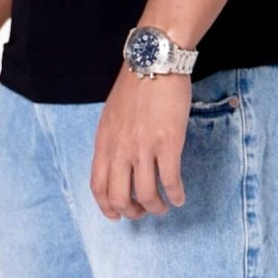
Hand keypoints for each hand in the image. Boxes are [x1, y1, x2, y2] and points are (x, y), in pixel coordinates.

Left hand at [90, 67, 189, 219]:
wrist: (155, 62)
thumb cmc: (135, 86)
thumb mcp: (111, 116)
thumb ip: (111, 142)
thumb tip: (116, 164)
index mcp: (104, 143)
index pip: (98, 187)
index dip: (107, 207)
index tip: (116, 216)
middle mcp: (120, 150)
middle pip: (120, 198)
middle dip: (133, 212)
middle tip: (143, 212)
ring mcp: (143, 148)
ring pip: (147, 195)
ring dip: (156, 208)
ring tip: (164, 206)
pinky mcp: (168, 144)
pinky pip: (170, 182)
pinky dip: (175, 195)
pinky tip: (179, 197)